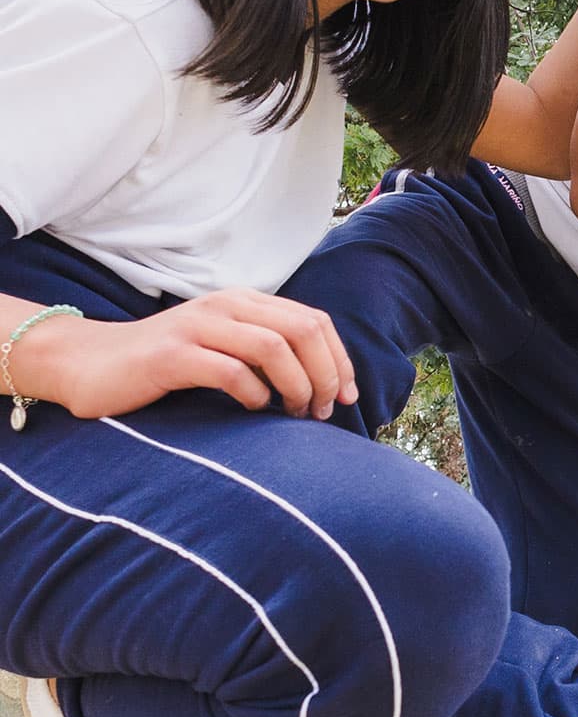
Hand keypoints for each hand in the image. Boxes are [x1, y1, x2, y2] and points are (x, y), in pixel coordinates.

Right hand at [40, 290, 358, 421]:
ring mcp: (198, 327)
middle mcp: (225, 305)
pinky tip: (254, 410)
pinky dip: (254, 394)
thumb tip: (321, 385)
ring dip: (297, 386)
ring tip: (297, 414)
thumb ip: (263, 353)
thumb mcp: (222, 348)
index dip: (340, 360)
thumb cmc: (165, 365)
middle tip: (323, 411)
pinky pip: (231, 371)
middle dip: (326, 374)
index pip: (314, 320)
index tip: (347, 397)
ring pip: (273, 348)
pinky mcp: (172, 355)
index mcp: (243, 301)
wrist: (90, 363)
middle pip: (302, 330)